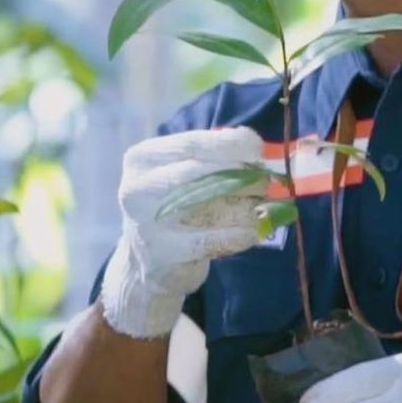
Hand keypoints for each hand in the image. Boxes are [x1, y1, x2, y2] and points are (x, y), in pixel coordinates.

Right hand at [100, 127, 265, 337]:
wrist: (147, 260)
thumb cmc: (173, 206)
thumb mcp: (181, 173)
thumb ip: (211, 155)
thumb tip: (250, 142)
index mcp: (141, 159)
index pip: (190, 144)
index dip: (229, 143)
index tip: (257, 148)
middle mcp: (137, 188)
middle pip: (196, 172)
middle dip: (237, 173)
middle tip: (264, 180)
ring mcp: (145, 223)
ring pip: (203, 206)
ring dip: (241, 204)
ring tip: (262, 205)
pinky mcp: (161, 254)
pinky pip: (207, 242)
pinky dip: (236, 235)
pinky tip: (252, 232)